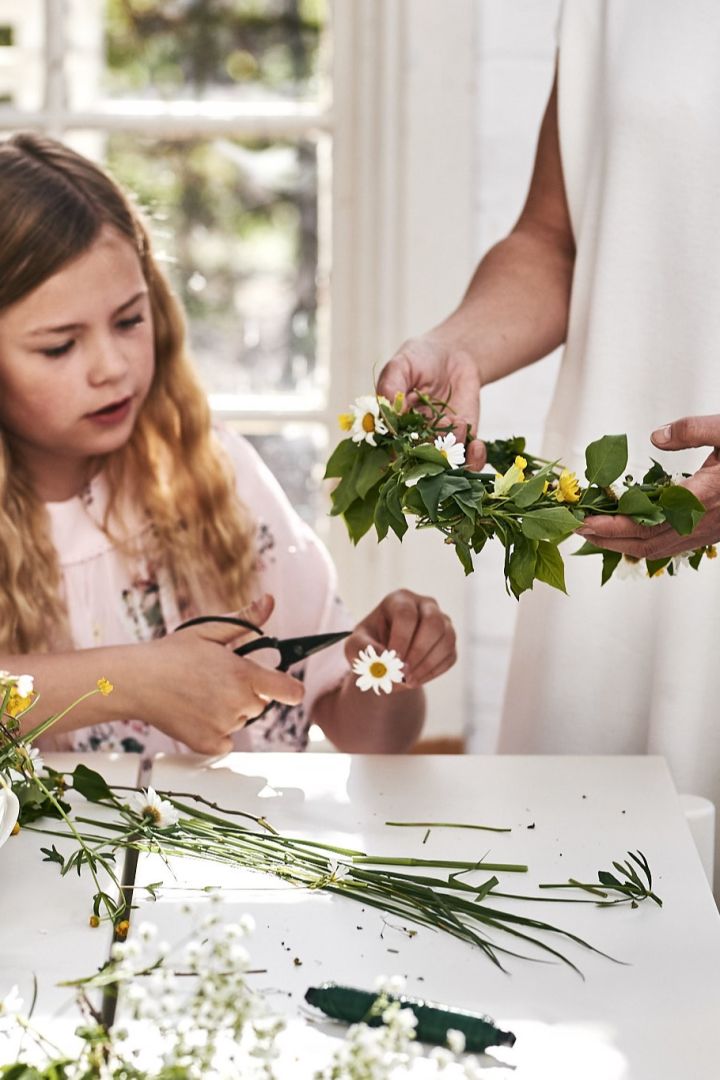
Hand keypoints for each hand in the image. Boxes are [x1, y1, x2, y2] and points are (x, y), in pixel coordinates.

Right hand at [135, 594, 303, 753]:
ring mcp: (222, 726)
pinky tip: (196, 713)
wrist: (135, 681)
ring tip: (200, 693)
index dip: (290, 688)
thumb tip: (269, 602)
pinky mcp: (207, 744)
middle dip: (247, 692)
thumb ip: (246, 620)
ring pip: (241, 720)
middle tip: (218, 680)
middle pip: (261, 703)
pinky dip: (216, 731)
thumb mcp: (210, 630)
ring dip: (230, 710)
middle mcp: (237, 703)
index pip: (290, 691)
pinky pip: (226, 740)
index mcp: (243, 675)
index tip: (284, 687)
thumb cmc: (171, 653)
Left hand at [345, 589, 456, 689]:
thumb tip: (384, 661)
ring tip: (407, 681)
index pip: (406, 614)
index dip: (401, 639)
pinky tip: (415, 680)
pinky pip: (450, 656)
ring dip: (427, 664)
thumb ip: (363, 650)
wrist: (384, 658)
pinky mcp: (449, 641)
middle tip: (403, 674)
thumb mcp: (356, 645)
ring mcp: (442, 622)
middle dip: (419, 652)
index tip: (392, 661)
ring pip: (447, 639)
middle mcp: (425, 605)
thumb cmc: (368, 645)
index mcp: (400, 600)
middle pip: (434, 623)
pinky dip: (434, 672)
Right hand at [376, 336, 485, 467]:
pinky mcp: (465, 439)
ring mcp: (441, 442)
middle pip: (421, 462)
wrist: (453, 354)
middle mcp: (416, 440)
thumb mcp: (401, 366)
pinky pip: (470, 459)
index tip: (413, 444)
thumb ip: (391, 386)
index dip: (402, 454)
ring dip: (454, 449)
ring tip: (457, 419)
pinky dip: (475, 459)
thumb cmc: (420, 358)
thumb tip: (388, 410)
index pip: (394, 450)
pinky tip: (477, 445)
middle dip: (432, 454)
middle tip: (440, 427)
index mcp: (394, 428)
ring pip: (446, 464)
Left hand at [578, 415, 719, 557]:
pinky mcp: (708, 533)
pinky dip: (642, 543)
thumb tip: (657, 437)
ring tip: (593, 533)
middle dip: (607, 537)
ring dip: (621, 544)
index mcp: (703, 496)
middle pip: (646, 541)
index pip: (649, 520)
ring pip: (656, 548)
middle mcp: (701, 521)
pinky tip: (625, 534)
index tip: (586, 520)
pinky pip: (669, 546)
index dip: (614, 525)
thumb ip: (692, 431)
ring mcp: (705, 531)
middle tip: (576, 527)